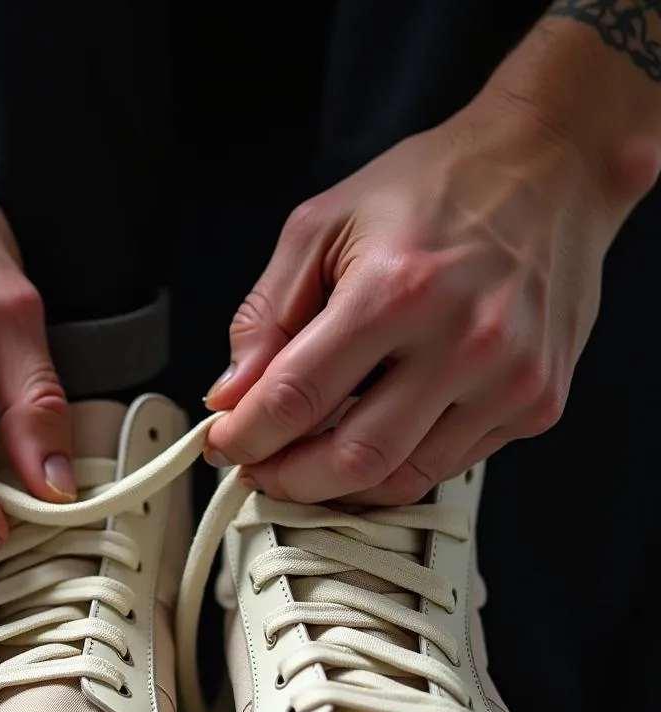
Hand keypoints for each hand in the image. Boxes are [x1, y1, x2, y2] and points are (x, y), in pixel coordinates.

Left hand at [204, 93, 626, 504]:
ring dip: (340, 485)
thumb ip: (266, 316)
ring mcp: (509, 380)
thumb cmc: (432, 188)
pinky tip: (372, 436)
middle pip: (351, 459)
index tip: (223, 444)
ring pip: (402, 479)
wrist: (549, 166)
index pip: (296, 398)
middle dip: (288, 479)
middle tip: (260, 468)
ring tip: (308, 460)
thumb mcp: (322, 226)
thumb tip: (230, 397)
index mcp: (395, 290)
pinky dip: (397, 467)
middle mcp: (462, 341)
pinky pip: (449, 465)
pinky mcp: (538, 401)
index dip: (245, 436)